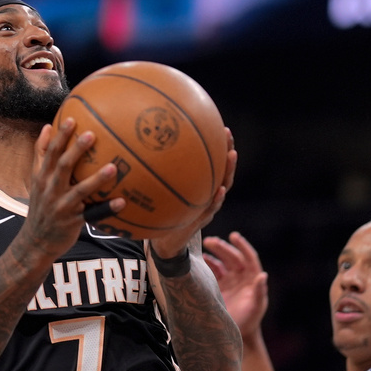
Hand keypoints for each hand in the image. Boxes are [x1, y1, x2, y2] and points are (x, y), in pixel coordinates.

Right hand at [23, 118, 126, 260]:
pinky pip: (92, 215)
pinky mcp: (73, 222)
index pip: (49, 153)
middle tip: (92, 134)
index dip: (60, 137)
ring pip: (80, 191)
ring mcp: (62, 207)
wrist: (35, 241)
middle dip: (76, 150)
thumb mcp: (36, 180)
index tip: (71, 119)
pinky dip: (107, 209)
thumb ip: (40, 155)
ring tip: (112, 167)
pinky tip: (122, 202)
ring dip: (96, 179)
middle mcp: (50, 190)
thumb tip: (47, 127)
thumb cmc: (41, 206)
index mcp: (42, 178)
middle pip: (63, 167)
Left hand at [150, 127, 236, 258]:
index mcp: (199, 186)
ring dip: (229, 171)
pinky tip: (220, 191)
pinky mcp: (201, 221)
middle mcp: (207, 194)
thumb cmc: (162, 216)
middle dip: (226, 151)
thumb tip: (138, 152)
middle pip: (221, 170)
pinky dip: (217, 200)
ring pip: (223, 187)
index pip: (211, 163)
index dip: (217, 146)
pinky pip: (211, 209)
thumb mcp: (158, 195)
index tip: (219, 127)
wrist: (165, 243)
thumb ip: (156, 177)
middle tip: (227, 133)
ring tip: (232, 155)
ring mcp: (207, 207)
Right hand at [202, 231, 267, 338]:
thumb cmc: (249, 320)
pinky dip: (206, 265)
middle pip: (232, 257)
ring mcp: (229, 280)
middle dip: (222, 248)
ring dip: (213, 253)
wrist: (236, 333)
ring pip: (220, 262)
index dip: (242, 245)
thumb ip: (259, 291)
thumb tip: (263, 275)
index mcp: (252, 278)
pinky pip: (212, 271)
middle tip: (210, 241)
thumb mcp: (256, 307)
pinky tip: (199, 262)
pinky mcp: (218, 286)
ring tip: (202, 248)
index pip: (248, 257)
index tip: (233, 236)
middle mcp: (241, 276)